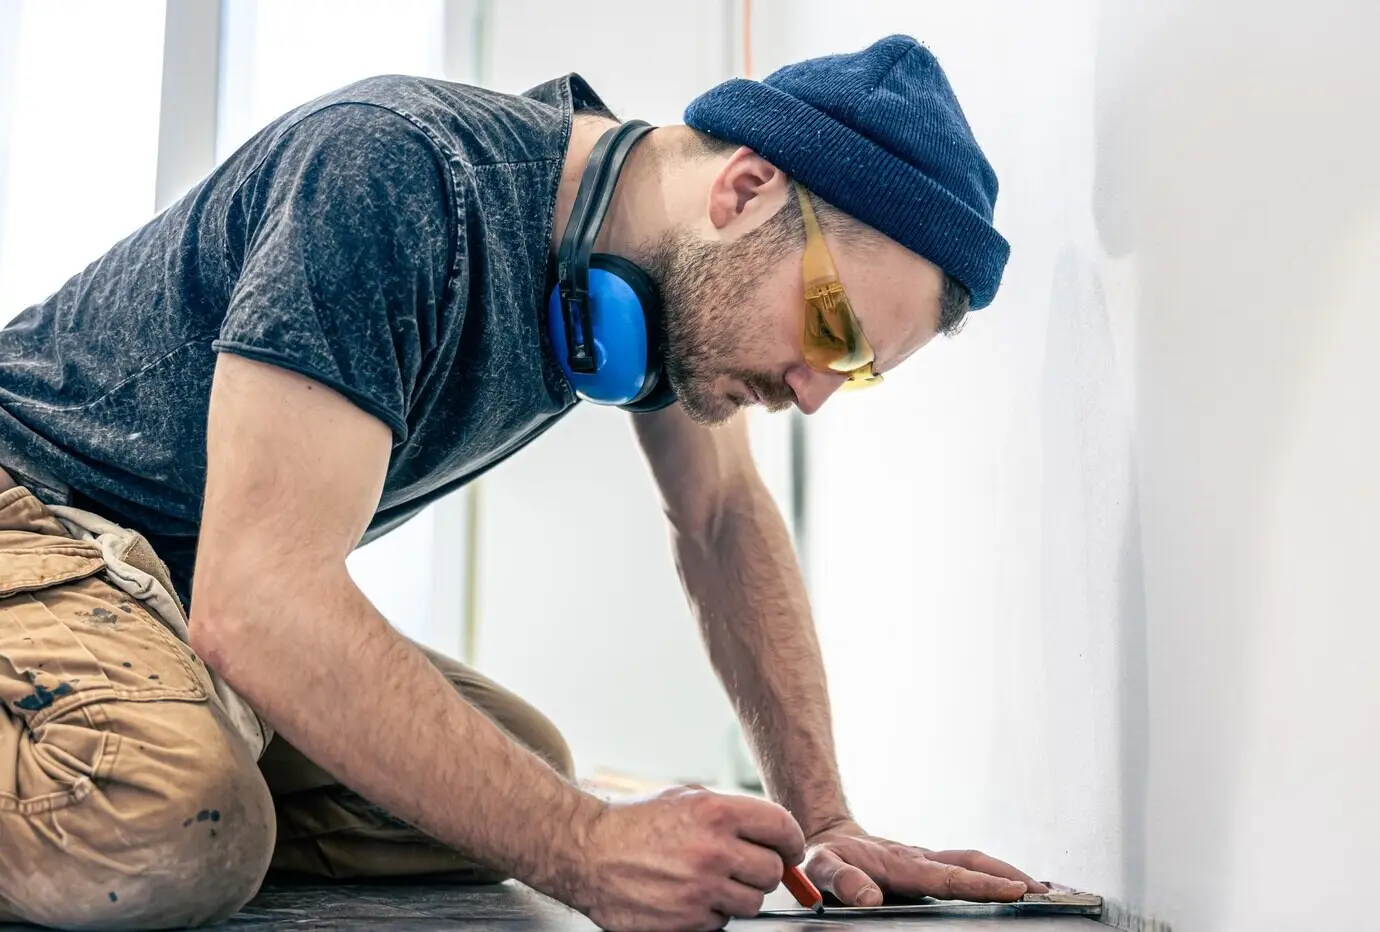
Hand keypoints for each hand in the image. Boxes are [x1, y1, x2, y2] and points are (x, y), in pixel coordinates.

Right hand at [569, 786, 806, 931]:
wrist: (587, 852)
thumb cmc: (635, 822)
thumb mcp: (686, 798)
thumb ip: (731, 814)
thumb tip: (772, 833)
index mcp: (716, 813)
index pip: (782, 829)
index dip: (791, 841)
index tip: (788, 849)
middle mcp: (713, 851)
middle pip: (773, 871)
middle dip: (763, 869)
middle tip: (743, 865)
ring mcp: (700, 890)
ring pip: (753, 902)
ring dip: (739, 894)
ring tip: (711, 880)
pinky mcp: (686, 921)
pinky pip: (722, 922)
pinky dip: (711, 913)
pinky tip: (689, 896)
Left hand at [801, 820, 1047, 905]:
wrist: (826, 837)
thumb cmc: (824, 857)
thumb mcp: (821, 869)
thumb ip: (843, 881)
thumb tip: (870, 897)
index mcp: (901, 865)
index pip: (949, 877)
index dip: (982, 885)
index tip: (1015, 891)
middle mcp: (920, 860)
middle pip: (972, 864)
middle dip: (1009, 876)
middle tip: (1045, 892)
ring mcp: (925, 861)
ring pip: (972, 863)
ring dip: (1005, 874)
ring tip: (1041, 891)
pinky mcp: (926, 867)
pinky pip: (963, 869)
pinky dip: (989, 876)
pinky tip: (1007, 888)